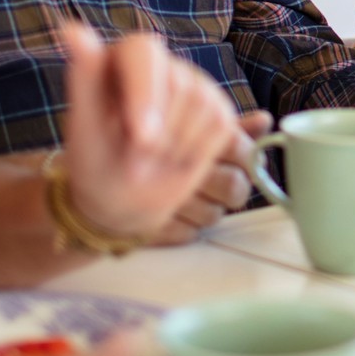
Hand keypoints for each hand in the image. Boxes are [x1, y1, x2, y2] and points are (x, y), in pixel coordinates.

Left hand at [58, 21, 240, 241]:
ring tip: (152, 159)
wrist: (122, 200)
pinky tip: (175, 158)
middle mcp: (163, 64)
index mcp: (123, 57)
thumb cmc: (95, 160)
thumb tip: (71, 27)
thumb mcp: (84, 124)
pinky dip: (198, 153)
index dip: (146, 94)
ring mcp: (195, 84)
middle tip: (133, 161)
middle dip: (157, 136)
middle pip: (179, 85)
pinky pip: (220, 124)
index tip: (140, 137)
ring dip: (175, 147)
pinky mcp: (218, 108)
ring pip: (202, 105)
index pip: (144, 53)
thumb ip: (84, 75)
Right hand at [146, 111, 268, 246]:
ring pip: (214, 215)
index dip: (243, 157)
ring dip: (208, 209)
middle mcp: (184, 168)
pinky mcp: (153, 227)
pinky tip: (171, 211)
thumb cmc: (141, 139)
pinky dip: (183, 226)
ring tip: (191, 196)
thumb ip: (227, 125)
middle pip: (235, 187)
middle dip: (230, 187)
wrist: (88, 169)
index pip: (242, 150)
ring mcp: (168, 201)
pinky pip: (188, 235)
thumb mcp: (183, 121)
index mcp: (194, 135)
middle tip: (214, 181)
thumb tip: (266, 120)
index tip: (231, 158)